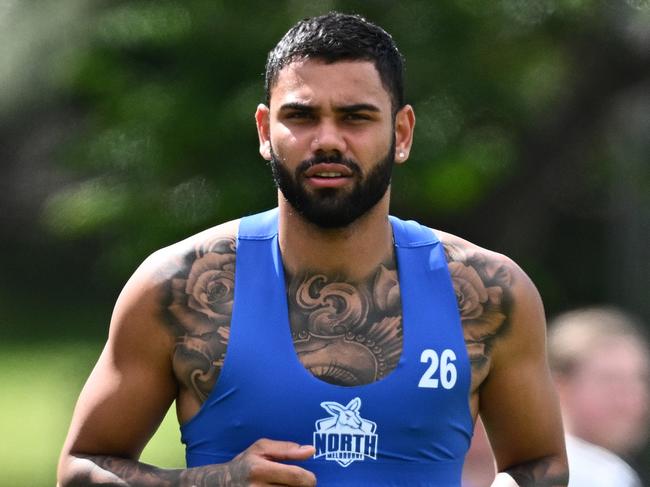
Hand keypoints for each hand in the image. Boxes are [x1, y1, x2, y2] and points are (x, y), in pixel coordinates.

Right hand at [185, 439, 316, 485]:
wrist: (220, 484)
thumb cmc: (245, 463)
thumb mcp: (261, 448)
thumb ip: (287, 449)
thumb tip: (311, 450)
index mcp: (259, 469)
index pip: (296, 477)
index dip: (309, 478)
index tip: (309, 477)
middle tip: (297, 483)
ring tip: (285, 486)